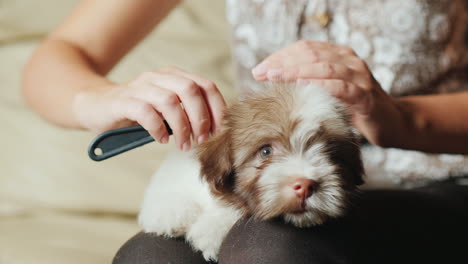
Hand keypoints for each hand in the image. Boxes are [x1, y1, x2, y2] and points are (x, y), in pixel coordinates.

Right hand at [73, 66, 225, 150]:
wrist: (96, 105)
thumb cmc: (136, 111)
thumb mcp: (166, 108)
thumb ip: (186, 111)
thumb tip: (214, 129)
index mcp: (173, 76)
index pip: (205, 85)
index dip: (216, 108)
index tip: (219, 130)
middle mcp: (158, 77)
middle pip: (190, 90)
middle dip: (201, 118)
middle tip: (202, 139)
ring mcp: (139, 87)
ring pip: (170, 101)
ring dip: (182, 126)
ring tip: (183, 144)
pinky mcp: (122, 100)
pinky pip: (145, 112)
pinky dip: (158, 128)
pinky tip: (162, 139)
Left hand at [252, 40, 404, 146]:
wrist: (392, 122)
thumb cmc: (356, 107)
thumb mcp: (331, 90)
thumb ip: (311, 82)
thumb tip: (275, 82)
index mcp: (340, 56)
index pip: (305, 48)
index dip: (280, 57)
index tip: (260, 69)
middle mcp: (349, 61)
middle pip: (310, 54)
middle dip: (282, 63)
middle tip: (260, 73)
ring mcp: (358, 77)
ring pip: (323, 67)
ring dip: (294, 71)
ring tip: (273, 77)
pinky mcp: (364, 96)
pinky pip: (340, 87)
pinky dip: (319, 84)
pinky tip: (301, 85)